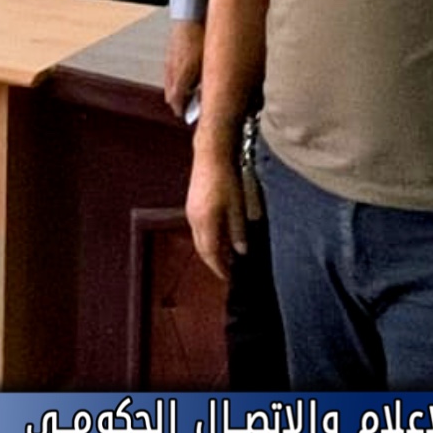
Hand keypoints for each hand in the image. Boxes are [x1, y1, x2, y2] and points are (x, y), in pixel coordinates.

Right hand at [164, 20, 205, 117]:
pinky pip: (169, 74)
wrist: (189, 18)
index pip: (176, 100)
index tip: (186, 115)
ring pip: (168, 84)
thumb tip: (212, 94)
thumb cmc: (202, 38)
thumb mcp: (210, 62)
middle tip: (187, 107)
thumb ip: (209, 80)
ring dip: (175, 91)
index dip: (181, 110)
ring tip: (187, 93)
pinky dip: (174, 80)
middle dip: (178, 103)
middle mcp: (173, 72)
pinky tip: (184, 75)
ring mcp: (169, 63)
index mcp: (183, 76)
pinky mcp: (168, 56)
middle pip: (170, 95)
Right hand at [186, 152, 248, 280]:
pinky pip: (198, 229)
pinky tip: (220, 237)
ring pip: (199, 240)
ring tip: (226, 257)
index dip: (219, 268)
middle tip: (227, 271)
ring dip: (211, 251)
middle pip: (202, 249)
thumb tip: (241, 251)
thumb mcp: (237, 207)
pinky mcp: (192, 206)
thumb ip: (237, 231)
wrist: (210, 155)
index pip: (210, 254)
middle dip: (214, 262)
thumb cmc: (225, 179)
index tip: (229, 278)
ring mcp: (190, 213)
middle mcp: (194, 220)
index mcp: (205, 222)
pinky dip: (208, 239)